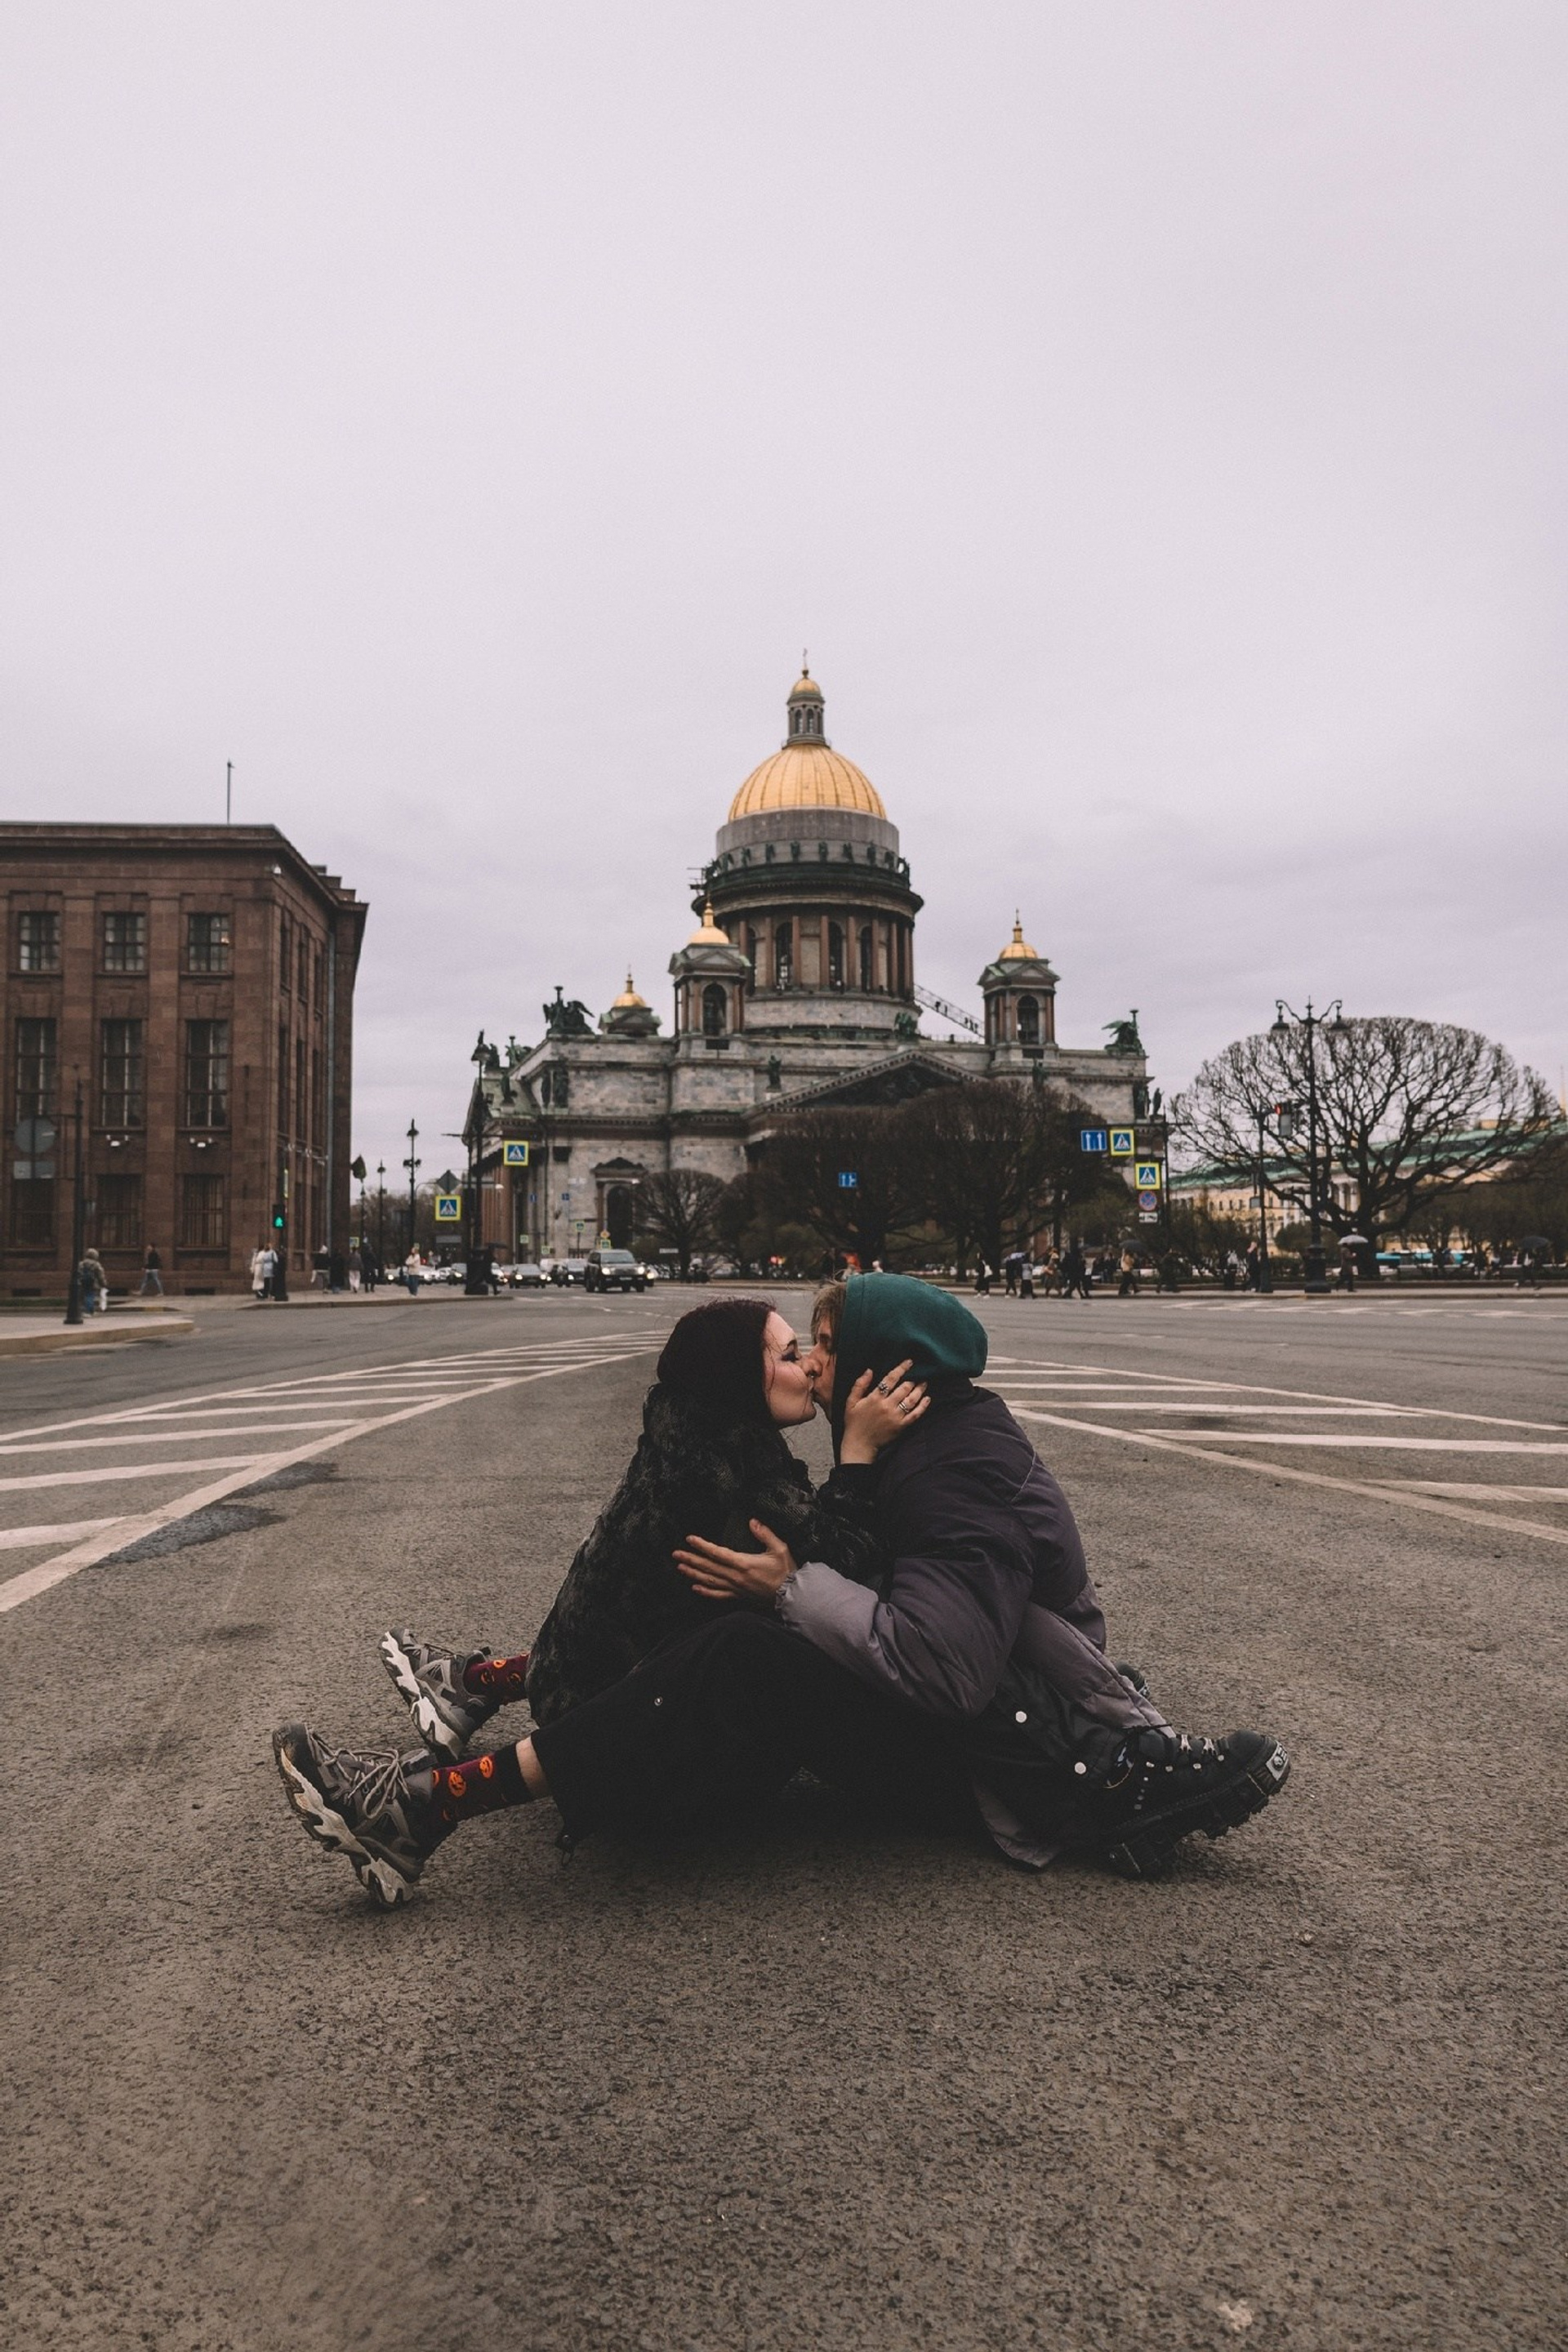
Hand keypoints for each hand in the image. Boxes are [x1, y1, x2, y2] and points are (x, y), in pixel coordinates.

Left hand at [673, 1520, 798, 1602]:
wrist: (792, 1595)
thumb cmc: (786, 1572)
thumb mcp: (780, 1548)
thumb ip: (765, 1534)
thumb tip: (752, 1521)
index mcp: (744, 1563)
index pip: (717, 1552)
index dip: (702, 1545)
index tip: (689, 1539)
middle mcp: (736, 1577)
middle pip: (708, 1567)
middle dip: (691, 1559)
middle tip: (676, 1554)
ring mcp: (736, 1588)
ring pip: (710, 1581)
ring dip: (693, 1574)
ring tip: (680, 1567)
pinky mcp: (739, 1596)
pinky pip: (718, 1595)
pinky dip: (705, 1592)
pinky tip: (695, 1588)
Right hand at [839, 1360, 929, 1464]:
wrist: (859, 1444)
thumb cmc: (854, 1422)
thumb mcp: (851, 1402)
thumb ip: (859, 1385)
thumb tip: (869, 1370)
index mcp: (875, 1398)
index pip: (890, 1379)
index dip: (901, 1369)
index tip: (909, 1362)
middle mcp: (887, 1406)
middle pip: (904, 1388)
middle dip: (913, 1378)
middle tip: (920, 1371)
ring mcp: (895, 1417)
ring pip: (911, 1400)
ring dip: (920, 1389)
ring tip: (925, 1382)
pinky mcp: (901, 1426)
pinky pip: (915, 1415)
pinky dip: (923, 1406)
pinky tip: (927, 1399)